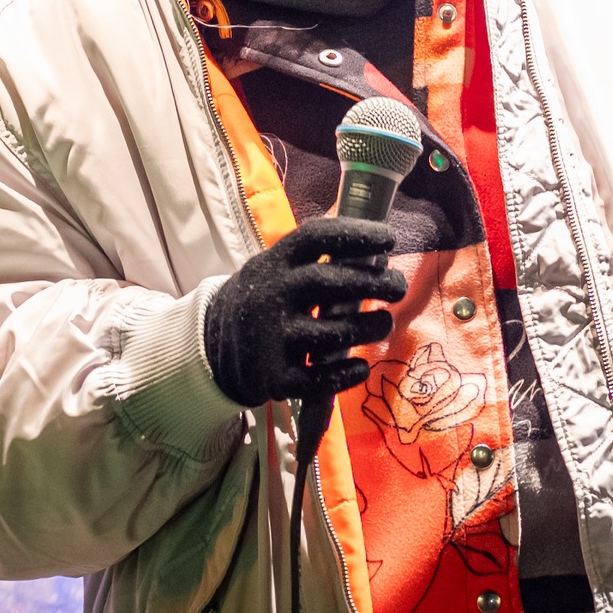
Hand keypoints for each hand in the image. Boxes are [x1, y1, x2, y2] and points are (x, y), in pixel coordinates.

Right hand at [201, 216, 406, 406]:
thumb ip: (317, 261)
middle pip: (328, 282)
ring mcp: (271, 338)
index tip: (390, 239)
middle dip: (372, 283)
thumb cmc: (265, 299)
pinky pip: (318, 379)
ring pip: (331, 333)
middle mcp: (271, 295)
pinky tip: (361, 367)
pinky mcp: (273, 377)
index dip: (357, 234)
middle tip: (399, 286)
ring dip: (368, 327)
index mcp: (274, 261)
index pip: (316, 237)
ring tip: (384, 323)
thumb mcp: (277, 269)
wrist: (213, 345)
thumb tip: (379, 254)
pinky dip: (345, 374)